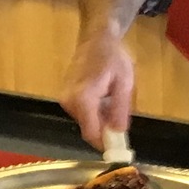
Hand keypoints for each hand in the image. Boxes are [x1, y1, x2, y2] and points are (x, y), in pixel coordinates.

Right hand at [60, 30, 137, 149]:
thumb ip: (120, 110)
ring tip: (113, 103)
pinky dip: (94, 114)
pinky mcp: (65, 98)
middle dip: (105, 132)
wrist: (96, 39)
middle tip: (121, 123)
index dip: (105, 144)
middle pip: (88, 130)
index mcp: (83, 98)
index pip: (91, 133)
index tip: (120, 149)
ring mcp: (65, 100)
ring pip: (85, 123)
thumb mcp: (124, 83)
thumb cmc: (113, 57)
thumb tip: (118, 134)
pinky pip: (82, 115)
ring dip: (100, 121)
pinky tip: (104, 100)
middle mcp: (69, 101)